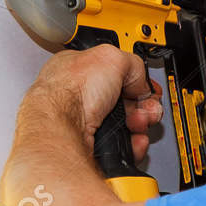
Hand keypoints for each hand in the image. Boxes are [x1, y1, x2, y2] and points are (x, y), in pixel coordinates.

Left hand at [28, 45, 163, 160]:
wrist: (59, 129)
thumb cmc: (69, 92)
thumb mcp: (110, 58)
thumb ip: (132, 65)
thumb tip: (141, 83)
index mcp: (79, 70)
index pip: (114, 73)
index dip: (134, 80)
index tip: (145, 87)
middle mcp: (80, 98)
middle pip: (123, 101)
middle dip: (142, 105)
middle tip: (146, 107)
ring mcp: (84, 125)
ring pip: (125, 126)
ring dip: (139, 125)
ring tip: (138, 124)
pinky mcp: (91, 148)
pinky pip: (120, 147)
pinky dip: (132, 144)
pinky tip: (133, 140)